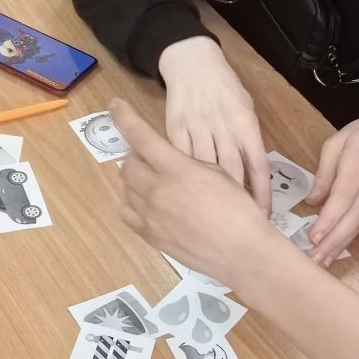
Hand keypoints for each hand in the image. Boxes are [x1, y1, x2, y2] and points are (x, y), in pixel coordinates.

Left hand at [113, 98, 273, 283]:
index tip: (115, 105)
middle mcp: (156, 190)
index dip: (124, 117)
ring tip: (156, 182)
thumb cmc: (239, 210)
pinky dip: (133, 203)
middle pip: (129, 163)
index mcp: (176, 169)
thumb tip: (172, 163)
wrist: (243, 253)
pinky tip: (148, 205)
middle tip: (154, 158)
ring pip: (126, 187)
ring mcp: (149, 215)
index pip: (140, 136)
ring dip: (137, 179)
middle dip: (138, 155)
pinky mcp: (150, 236)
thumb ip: (189, 164)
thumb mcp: (218, 174)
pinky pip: (127, 213)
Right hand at [157, 37, 270, 213]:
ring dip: (210, 192)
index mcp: (246, 124)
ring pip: (205, 169)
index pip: (258, 166)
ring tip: (214, 214)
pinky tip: (187, 193)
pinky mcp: (176, 129)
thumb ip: (249, 140)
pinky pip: (181, 159)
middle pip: (232, 172)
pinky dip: (186, 177)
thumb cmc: (224, 88)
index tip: (263, 214)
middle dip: (237, 200)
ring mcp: (198, 129)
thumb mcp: (245, 108)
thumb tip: (254, 174)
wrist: (192, 62)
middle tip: (240, 222)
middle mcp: (223, 128)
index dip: (261, 193)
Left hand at [303, 110, 358, 263]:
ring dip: (339, 246)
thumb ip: (326, 169)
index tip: (314, 237)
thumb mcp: (341, 138)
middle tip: (312, 262)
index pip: (344, 196)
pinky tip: (335, 251)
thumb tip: (313, 200)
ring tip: (320, 264)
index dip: (330, 218)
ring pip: (357, 225)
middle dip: (332, 242)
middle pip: (352, 218)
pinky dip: (348, 239)